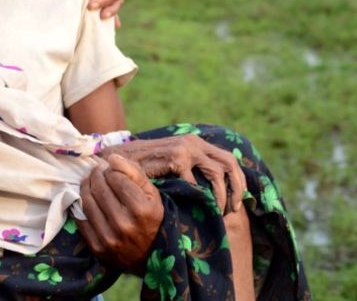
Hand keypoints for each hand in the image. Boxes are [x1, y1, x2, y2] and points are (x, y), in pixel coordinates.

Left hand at [77, 154, 162, 272]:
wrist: (149, 256)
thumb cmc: (151, 219)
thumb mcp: (151, 194)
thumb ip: (133, 172)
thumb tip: (112, 157)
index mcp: (141, 209)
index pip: (116, 178)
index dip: (111, 168)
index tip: (110, 167)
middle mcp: (124, 224)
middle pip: (100, 188)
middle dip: (96, 174)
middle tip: (98, 170)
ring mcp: (108, 237)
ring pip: (87, 201)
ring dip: (86, 185)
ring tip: (90, 180)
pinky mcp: (96, 247)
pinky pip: (81, 219)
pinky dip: (81, 204)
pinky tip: (87, 198)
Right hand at [103, 135, 246, 213]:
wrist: (117, 160)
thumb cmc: (145, 168)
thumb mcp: (173, 166)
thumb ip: (192, 172)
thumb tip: (217, 193)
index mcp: (196, 143)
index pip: (229, 159)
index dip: (238, 181)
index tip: (237, 203)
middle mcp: (194, 142)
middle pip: (230, 163)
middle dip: (237, 189)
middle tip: (233, 211)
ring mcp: (185, 148)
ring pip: (217, 173)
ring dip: (221, 196)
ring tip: (217, 213)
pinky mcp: (175, 158)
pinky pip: (196, 181)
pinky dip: (198, 197)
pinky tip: (194, 209)